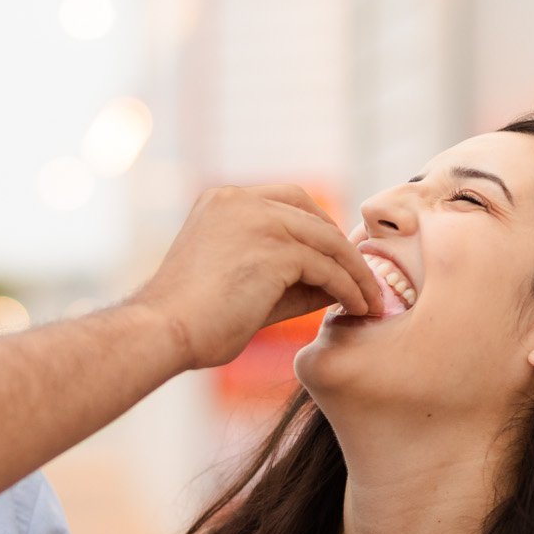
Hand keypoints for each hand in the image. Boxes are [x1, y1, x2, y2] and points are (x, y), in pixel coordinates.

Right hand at [129, 185, 382, 369]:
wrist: (163, 332)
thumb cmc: (191, 322)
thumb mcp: (239, 285)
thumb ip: (283, 276)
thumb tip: (333, 284)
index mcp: (222, 200)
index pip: (286, 200)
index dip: (317, 227)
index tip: (336, 258)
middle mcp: (240, 200)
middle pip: (311, 212)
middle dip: (341, 244)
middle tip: (362, 277)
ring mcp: (258, 220)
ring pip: (327, 240)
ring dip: (355, 272)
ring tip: (370, 300)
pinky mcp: (275, 249)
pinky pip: (327, 267)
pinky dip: (348, 287)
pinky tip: (357, 307)